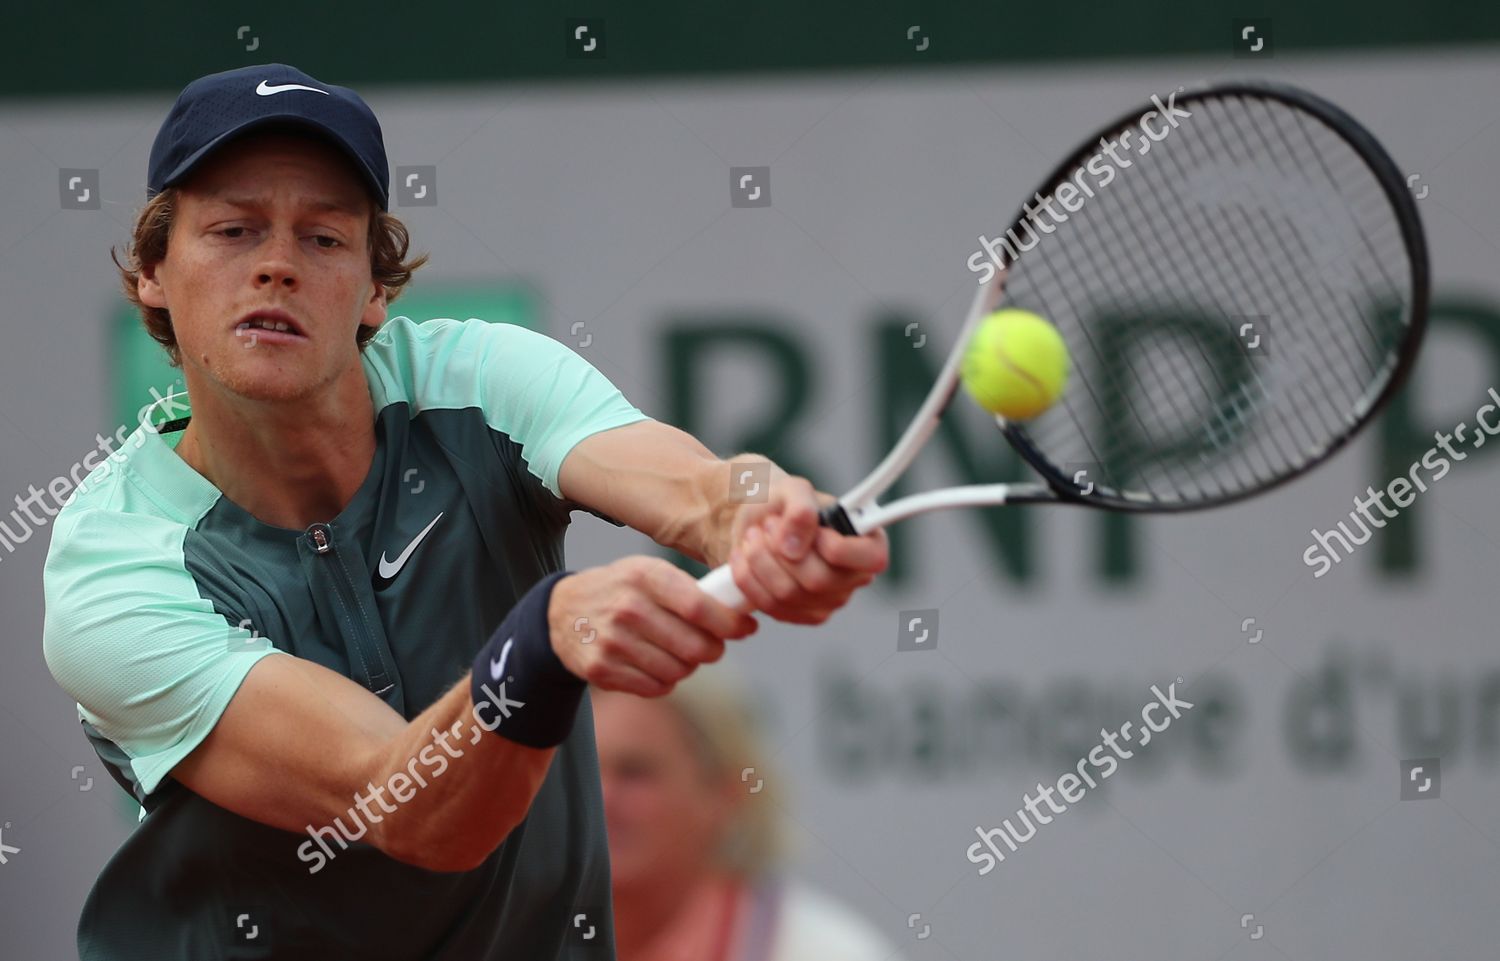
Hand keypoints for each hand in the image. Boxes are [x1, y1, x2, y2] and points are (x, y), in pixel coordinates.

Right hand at [548, 556, 757, 696]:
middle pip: (695, 646)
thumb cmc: (621, 590)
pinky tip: (654, 664)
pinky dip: (664, 682)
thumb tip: (740, 614)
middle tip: (711, 646)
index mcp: (645, 576)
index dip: (730, 624)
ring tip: (678, 653)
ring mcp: (612, 640)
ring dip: (687, 667)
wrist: (563, 611)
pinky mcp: (601, 669)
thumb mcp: (648, 572)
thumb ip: (690, 590)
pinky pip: (656, 688)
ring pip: (678, 671)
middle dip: (713, 650)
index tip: (745, 629)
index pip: (700, 607)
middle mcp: (627, 607)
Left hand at [724, 466, 888, 623]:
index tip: (816, 532)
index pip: (872, 559)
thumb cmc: (784, 504)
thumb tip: (794, 546)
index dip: (839, 549)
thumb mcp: (791, 489)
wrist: (757, 524)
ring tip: (753, 536)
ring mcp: (829, 600)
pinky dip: (749, 578)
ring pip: (788, 594)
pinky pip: (771, 606)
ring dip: (760, 560)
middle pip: (819, 580)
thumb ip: (800, 507)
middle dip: (782, 549)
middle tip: (768, 524)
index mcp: (867, 542)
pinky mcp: (802, 615)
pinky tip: (744, 557)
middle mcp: (854, 576)